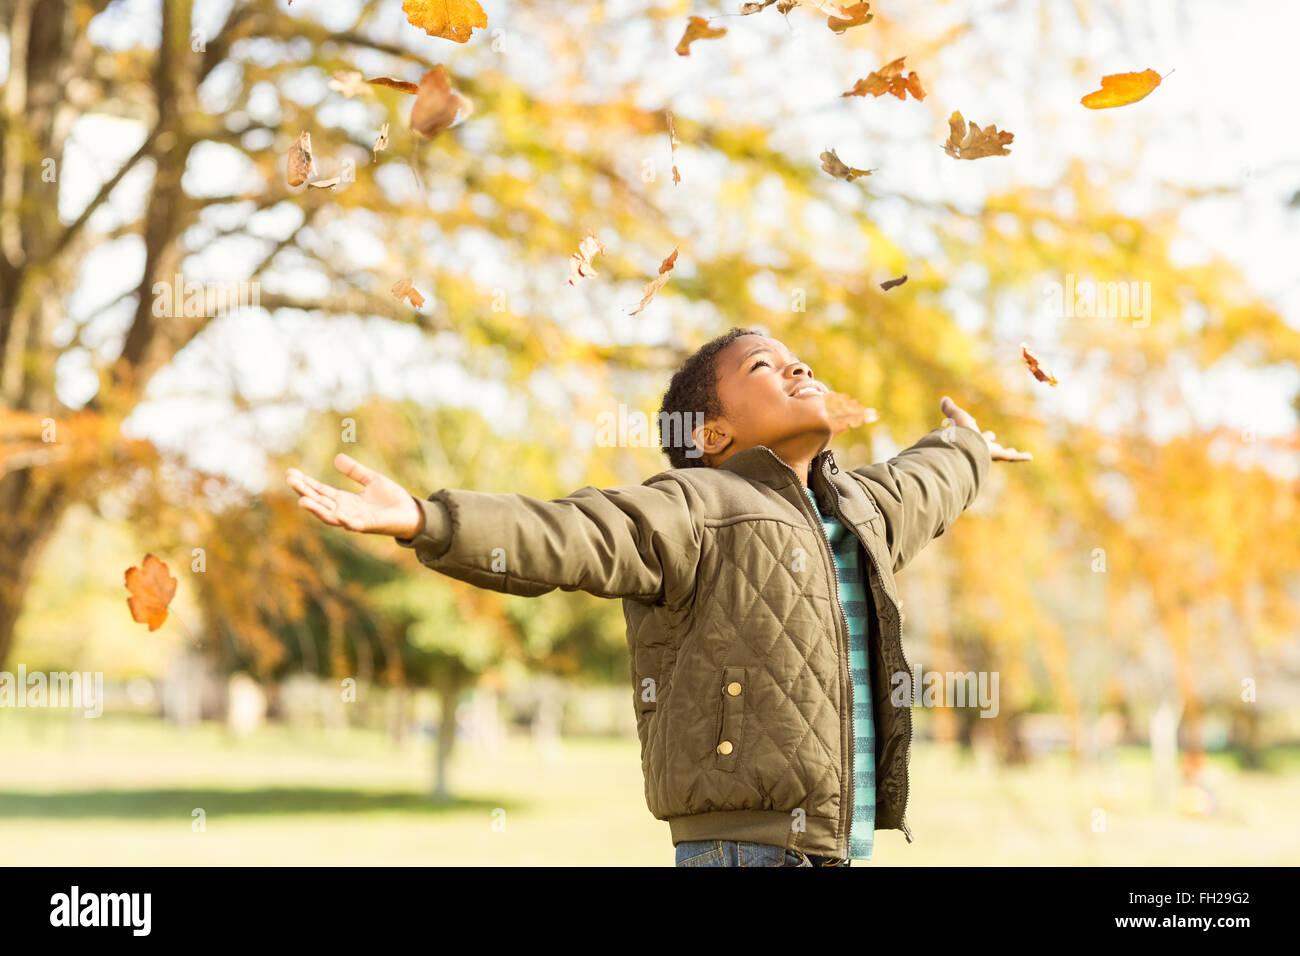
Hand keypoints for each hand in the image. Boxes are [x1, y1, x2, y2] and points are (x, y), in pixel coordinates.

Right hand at [285, 454, 424, 536]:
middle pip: (320, 501)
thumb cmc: (392, 499)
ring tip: (302, 500)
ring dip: (317, 509)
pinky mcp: (368, 525)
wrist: (411, 513)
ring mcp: (355, 519)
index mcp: (345, 500)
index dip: (305, 483)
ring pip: (330, 516)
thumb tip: (337, 458)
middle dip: (305, 492)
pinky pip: (353, 524)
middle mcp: (345, 511)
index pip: (320, 491)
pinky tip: (337, 514)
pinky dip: (345, 520)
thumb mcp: (372, 480)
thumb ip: (355, 471)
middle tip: (290, 480)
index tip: (290, 473)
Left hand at [939, 396, 1032, 461]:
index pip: (970, 430)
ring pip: (1000, 453)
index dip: (971, 424)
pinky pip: (1012, 457)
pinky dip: (1021, 457)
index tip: (972, 419)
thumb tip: (943, 399)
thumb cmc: (959, 432)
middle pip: (986, 444)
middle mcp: (979, 447)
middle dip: (989, 441)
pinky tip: (1029, 457)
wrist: (965, 447)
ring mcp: (990, 453)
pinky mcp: (999, 456)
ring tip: (1013, 452)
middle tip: (992, 437)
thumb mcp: (956, 415)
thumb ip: (949, 408)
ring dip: (1007, 452)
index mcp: (970, 437)